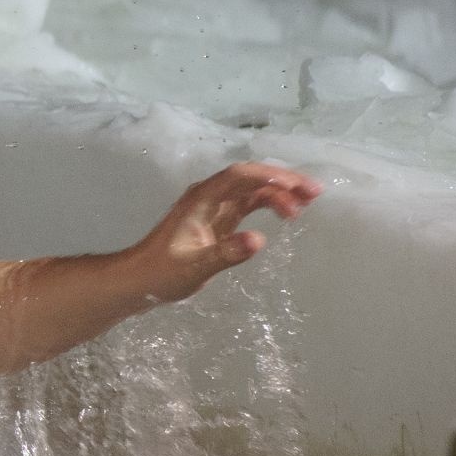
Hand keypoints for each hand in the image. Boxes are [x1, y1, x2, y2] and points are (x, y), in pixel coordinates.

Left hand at [129, 161, 321, 302]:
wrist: (140, 279)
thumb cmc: (162, 272)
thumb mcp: (195, 266)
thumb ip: (226, 253)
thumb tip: (258, 240)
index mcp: (201, 199)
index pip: (238, 176)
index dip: (269, 177)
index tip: (296, 188)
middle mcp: (209, 197)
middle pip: (250, 178)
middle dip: (282, 180)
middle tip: (314, 192)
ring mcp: (214, 207)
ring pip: (252, 190)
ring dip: (280, 191)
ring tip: (309, 201)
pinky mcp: (219, 220)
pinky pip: (249, 204)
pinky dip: (270, 204)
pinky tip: (288, 211)